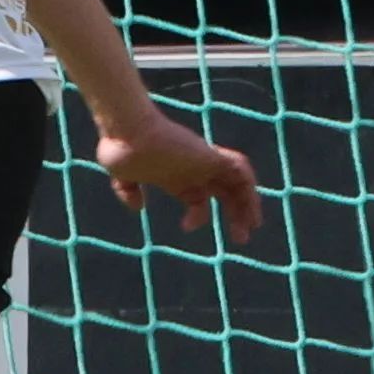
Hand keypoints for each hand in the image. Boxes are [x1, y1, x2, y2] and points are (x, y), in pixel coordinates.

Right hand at [93, 114, 264, 238]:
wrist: (127, 134)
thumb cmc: (122, 151)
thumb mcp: (121, 176)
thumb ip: (127, 190)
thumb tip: (138, 206)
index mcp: (177, 176)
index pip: (199, 197)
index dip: (198, 216)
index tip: (187, 227)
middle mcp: (194, 169)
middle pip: (224, 192)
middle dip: (235, 214)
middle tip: (241, 239)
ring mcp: (203, 161)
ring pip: (237, 182)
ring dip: (248, 204)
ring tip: (252, 227)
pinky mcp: (210, 156)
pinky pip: (241, 171)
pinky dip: (250, 189)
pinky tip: (251, 208)